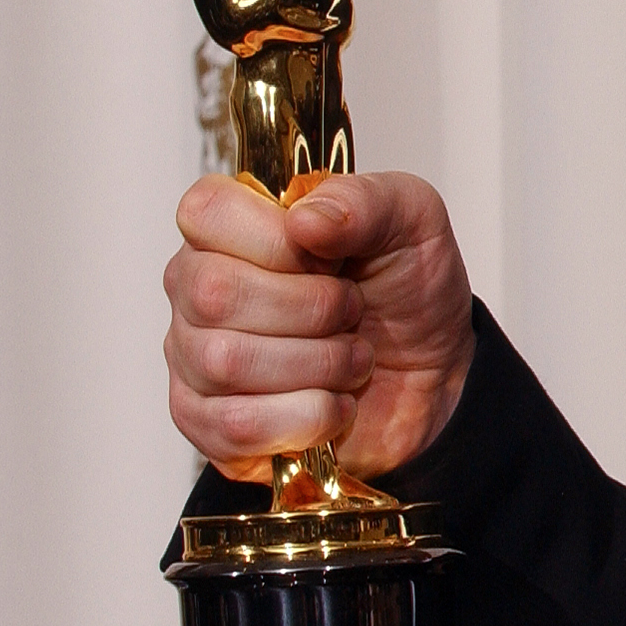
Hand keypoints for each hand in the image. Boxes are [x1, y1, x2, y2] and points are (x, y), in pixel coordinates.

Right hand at [164, 170, 474, 484]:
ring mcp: (194, 358)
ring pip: (226, 362)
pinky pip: (238, 425)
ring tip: (353, 357)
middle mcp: (197, 286)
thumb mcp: (411, 219)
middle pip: (215, 293)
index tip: (330, 257)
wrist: (432, 374)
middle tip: (353, 311)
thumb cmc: (407, 288)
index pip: (205, 212)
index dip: (276, 240)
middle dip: (314, 308)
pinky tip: (334, 402)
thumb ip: (363, 201)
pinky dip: (309, 415)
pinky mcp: (206, 423)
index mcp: (233, 223)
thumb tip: (305, 218)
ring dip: (320, 364)